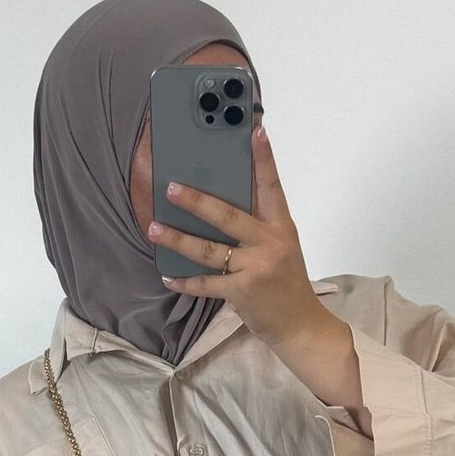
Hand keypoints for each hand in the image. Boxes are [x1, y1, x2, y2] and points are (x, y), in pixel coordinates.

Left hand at [148, 124, 323, 354]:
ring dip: (178, 239)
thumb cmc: (285, 282)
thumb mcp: (280, 247)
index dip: (264, 159)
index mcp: (281, 226)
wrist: (299, 324)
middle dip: (197, 201)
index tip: (255, 131)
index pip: (272, 186)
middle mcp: (270, 243)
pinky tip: (168, 275)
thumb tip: (216, 205)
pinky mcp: (243, 291)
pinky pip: (206, 283)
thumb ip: (256, 226)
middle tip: (171, 188)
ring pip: (209, 250)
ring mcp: (256, 267)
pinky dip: (185, 281)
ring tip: (154, 229)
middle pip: (228, 215)